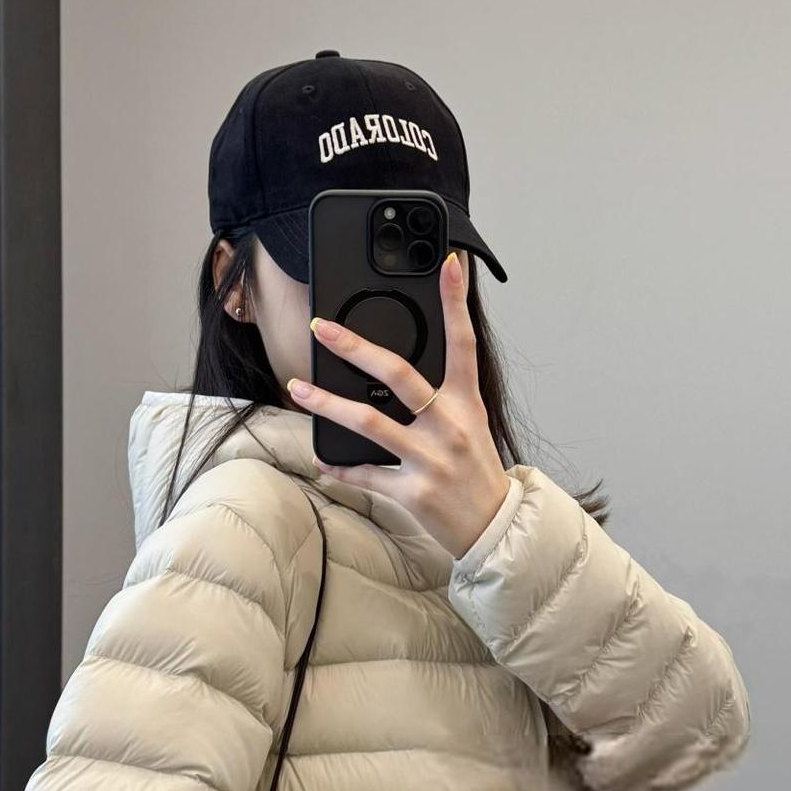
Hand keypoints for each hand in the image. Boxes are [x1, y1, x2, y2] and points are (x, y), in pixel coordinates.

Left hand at [286, 249, 513, 559]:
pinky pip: (365, 472)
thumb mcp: (471, 422)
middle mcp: (448, 425)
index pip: (463, 342)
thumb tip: (397, 364)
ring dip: (327, 404)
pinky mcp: (412, 491)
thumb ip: (442, 392)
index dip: (456, 301)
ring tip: (298, 388)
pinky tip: (321, 457)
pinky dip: (339, 466)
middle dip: (355, 347)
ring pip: (369, 422)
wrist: (492, 526)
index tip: (449, 264)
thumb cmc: (475, 469)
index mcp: (466, 401)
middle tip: (322, 328)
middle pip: (397, 374)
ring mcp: (429, 459)